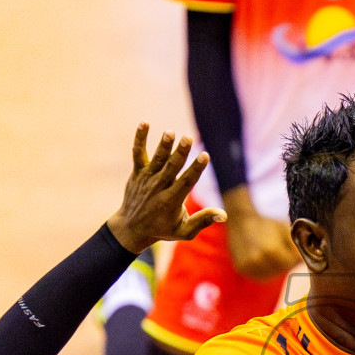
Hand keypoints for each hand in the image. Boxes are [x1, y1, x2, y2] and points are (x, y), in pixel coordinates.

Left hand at [106, 125, 225, 253]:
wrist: (131, 228)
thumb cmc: (162, 229)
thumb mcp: (184, 231)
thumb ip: (202, 221)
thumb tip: (223, 215)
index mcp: (171, 201)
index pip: (186, 182)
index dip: (196, 169)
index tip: (205, 156)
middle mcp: (158, 188)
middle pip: (171, 168)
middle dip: (180, 153)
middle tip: (187, 138)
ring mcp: (147, 179)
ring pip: (156, 160)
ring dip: (163, 146)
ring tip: (170, 132)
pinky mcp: (138, 173)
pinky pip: (138, 154)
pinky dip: (139, 139)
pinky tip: (144, 123)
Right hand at [223, 186, 299, 279]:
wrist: (241, 220)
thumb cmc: (268, 224)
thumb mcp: (286, 229)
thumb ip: (298, 245)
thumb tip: (314, 259)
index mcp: (271, 250)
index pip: (292, 262)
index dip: (293, 254)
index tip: (288, 245)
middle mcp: (258, 261)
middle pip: (282, 269)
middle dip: (285, 260)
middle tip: (279, 247)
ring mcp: (248, 267)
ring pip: (272, 274)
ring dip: (275, 266)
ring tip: (270, 251)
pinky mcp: (242, 270)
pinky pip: (260, 275)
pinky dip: (264, 269)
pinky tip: (261, 257)